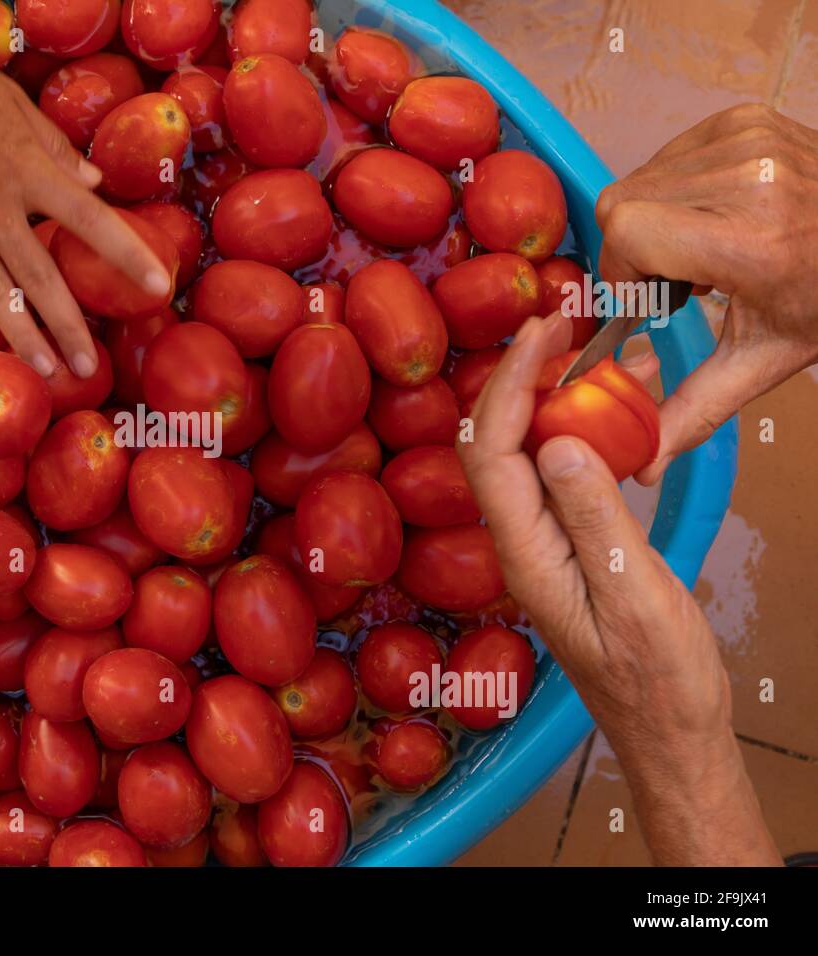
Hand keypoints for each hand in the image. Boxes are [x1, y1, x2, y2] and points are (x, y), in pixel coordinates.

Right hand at [0, 25, 170, 375]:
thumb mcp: (12, 99)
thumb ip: (54, 146)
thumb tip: (93, 182)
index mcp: (26, 169)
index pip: (90, 220)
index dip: (126, 254)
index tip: (156, 285)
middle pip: (39, 276)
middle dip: (67, 327)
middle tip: (88, 370)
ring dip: (18, 336)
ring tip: (43, 373)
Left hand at [458, 312, 779, 864]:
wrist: (668, 731)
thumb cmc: (658, 678)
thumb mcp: (636, 596)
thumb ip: (596, 521)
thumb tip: (558, 444)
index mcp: (524, 553)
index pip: (491, 450)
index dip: (509, 383)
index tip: (542, 330)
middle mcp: (517, 543)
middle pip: (495, 441)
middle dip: (520, 375)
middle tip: (564, 323)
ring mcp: (538, 543)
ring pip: (525, 452)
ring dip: (550, 396)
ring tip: (596, 350)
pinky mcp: (563, 544)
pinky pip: (556, 473)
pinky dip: (577, 429)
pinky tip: (613, 408)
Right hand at [595, 102, 817, 483]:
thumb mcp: (765, 359)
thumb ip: (695, 407)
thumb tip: (643, 465)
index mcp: (751, 244)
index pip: (629, 230)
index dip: (623, 266)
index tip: (652, 295)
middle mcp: (749, 181)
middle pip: (622, 204)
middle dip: (634, 246)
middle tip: (682, 275)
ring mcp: (749, 139)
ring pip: (640, 177)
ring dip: (655, 216)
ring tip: (704, 243)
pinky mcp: (744, 117)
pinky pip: (669, 154)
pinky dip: (676, 185)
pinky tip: (714, 212)